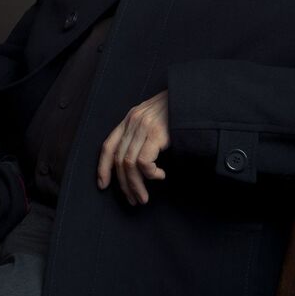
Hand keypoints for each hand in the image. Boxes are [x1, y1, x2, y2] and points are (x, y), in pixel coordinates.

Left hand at [97, 90, 168, 205]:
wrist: (192, 96)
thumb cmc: (177, 110)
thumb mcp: (154, 118)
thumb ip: (142, 133)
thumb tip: (138, 162)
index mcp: (129, 119)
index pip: (108, 146)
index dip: (103, 167)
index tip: (102, 185)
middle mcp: (132, 122)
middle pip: (118, 159)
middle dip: (124, 184)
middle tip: (133, 199)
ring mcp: (143, 127)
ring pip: (130, 164)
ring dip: (136, 185)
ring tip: (144, 197)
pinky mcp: (156, 133)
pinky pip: (144, 162)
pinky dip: (151, 174)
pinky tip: (160, 176)